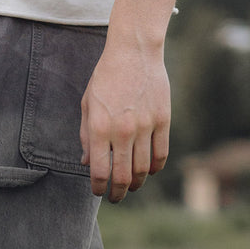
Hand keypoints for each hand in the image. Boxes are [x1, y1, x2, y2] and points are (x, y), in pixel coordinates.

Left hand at [79, 38, 170, 202]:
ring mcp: (145, 126)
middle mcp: (122, 130)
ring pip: (143, 169)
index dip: (99, 188)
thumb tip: (87, 164)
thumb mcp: (87, 105)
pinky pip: (161, 154)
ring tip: (132, 185)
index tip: (99, 192)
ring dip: (137, 183)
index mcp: (99, 128)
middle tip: (116, 197)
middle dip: (118, 193)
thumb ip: (86, 136)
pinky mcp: (163, 120)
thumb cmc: (106, 78)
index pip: (100, 172)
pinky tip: (149, 170)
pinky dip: (155, 168)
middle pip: (122, 176)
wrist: (134, 51)